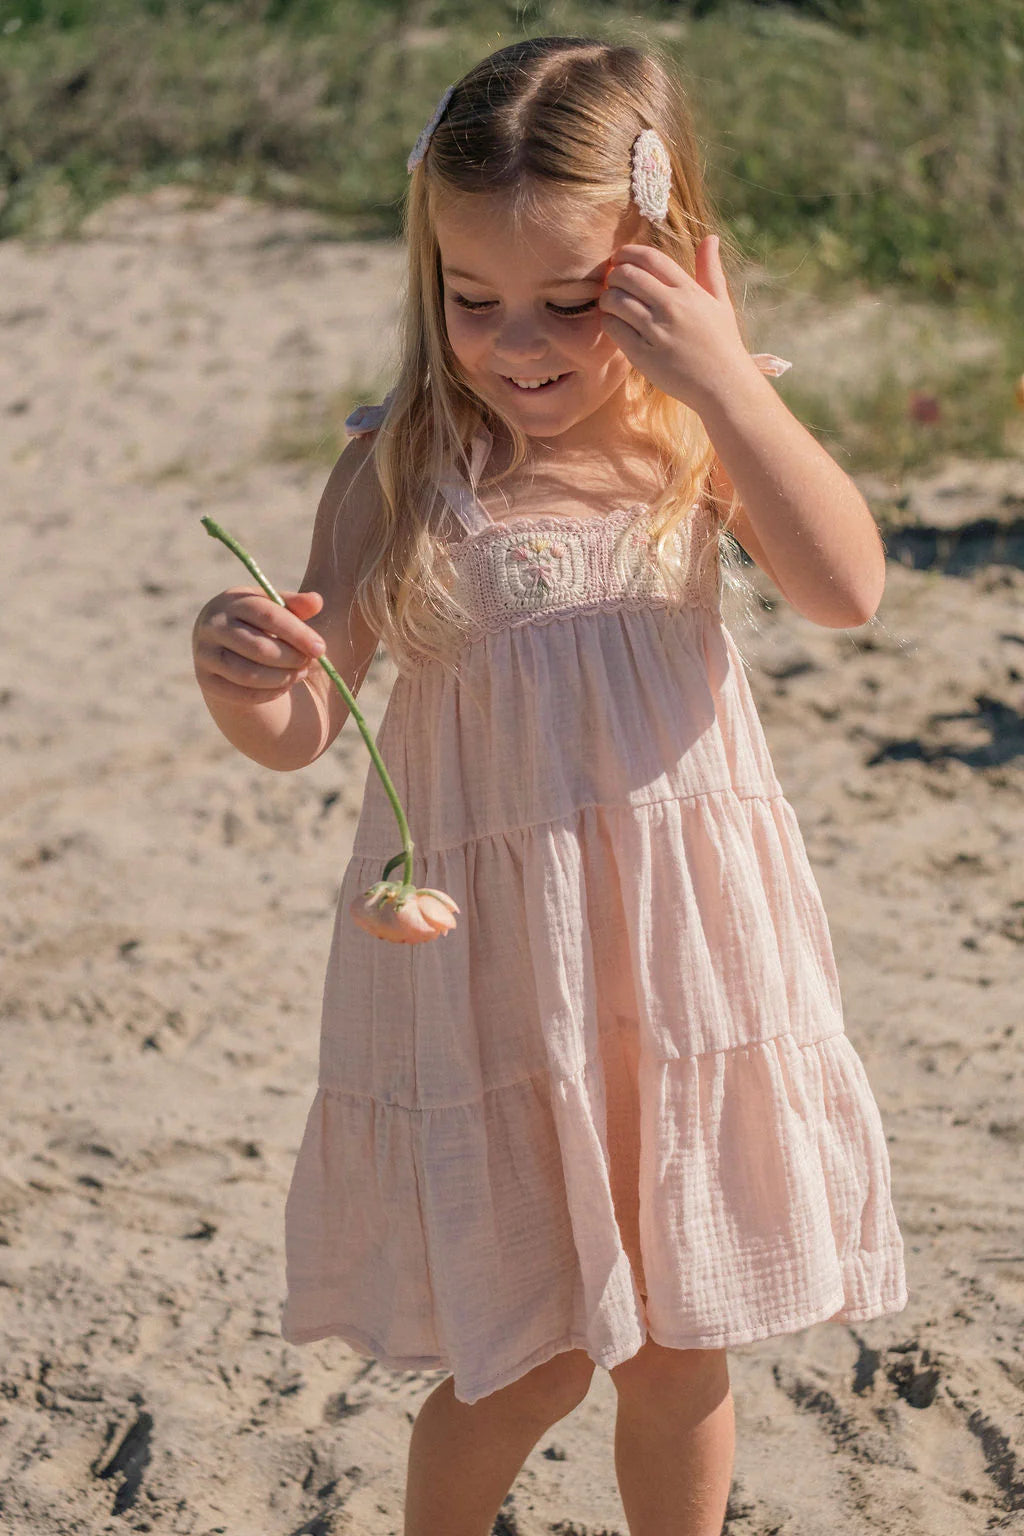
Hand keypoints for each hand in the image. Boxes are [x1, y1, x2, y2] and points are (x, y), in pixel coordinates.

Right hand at [192, 585, 325, 706]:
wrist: (222, 643)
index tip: (320, 648)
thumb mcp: (275, 608)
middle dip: (291, 659)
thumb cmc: (258, 622)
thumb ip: (296, 605)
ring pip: (249, 674)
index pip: (268, 615)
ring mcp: (205, 654)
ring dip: (282, 678)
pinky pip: (241, 694)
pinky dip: (269, 693)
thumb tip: (317, 601)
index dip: (297, 633)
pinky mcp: (206, 680)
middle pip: (258, 648)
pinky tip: (284, 686)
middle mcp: (213, 625)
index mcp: (232, 601)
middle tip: (308, 663)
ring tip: (299, 674)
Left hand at [598, 235, 750, 410]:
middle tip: (610, 282)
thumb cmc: (722, 343)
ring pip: (615, 300)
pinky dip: (607, 322)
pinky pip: (614, 329)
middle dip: (612, 274)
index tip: (619, 258)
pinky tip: (613, 323)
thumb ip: (710, 269)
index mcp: (688, 290)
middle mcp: (672, 307)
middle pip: (627, 275)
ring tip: (609, 303)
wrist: (724, 385)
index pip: (649, 258)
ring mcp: (657, 332)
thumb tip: (710, 238)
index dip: (627, 252)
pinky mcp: (644, 356)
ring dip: (606, 298)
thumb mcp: (720, 302)